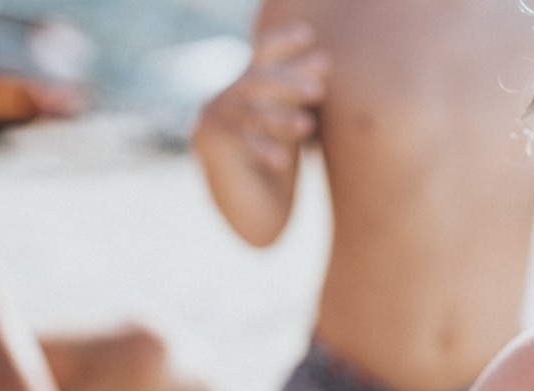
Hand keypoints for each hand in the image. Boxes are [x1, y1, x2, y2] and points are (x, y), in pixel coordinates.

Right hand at [198, 22, 328, 169]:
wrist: (254, 212)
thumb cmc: (279, 166)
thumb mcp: (292, 126)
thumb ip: (301, 97)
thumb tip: (324, 61)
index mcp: (247, 88)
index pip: (263, 55)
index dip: (282, 43)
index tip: (308, 34)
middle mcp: (225, 97)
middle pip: (257, 81)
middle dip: (289, 82)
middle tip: (319, 90)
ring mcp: (213, 118)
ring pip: (249, 111)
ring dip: (279, 117)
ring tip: (307, 128)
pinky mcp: (209, 143)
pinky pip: (237, 141)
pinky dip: (261, 149)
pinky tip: (281, 161)